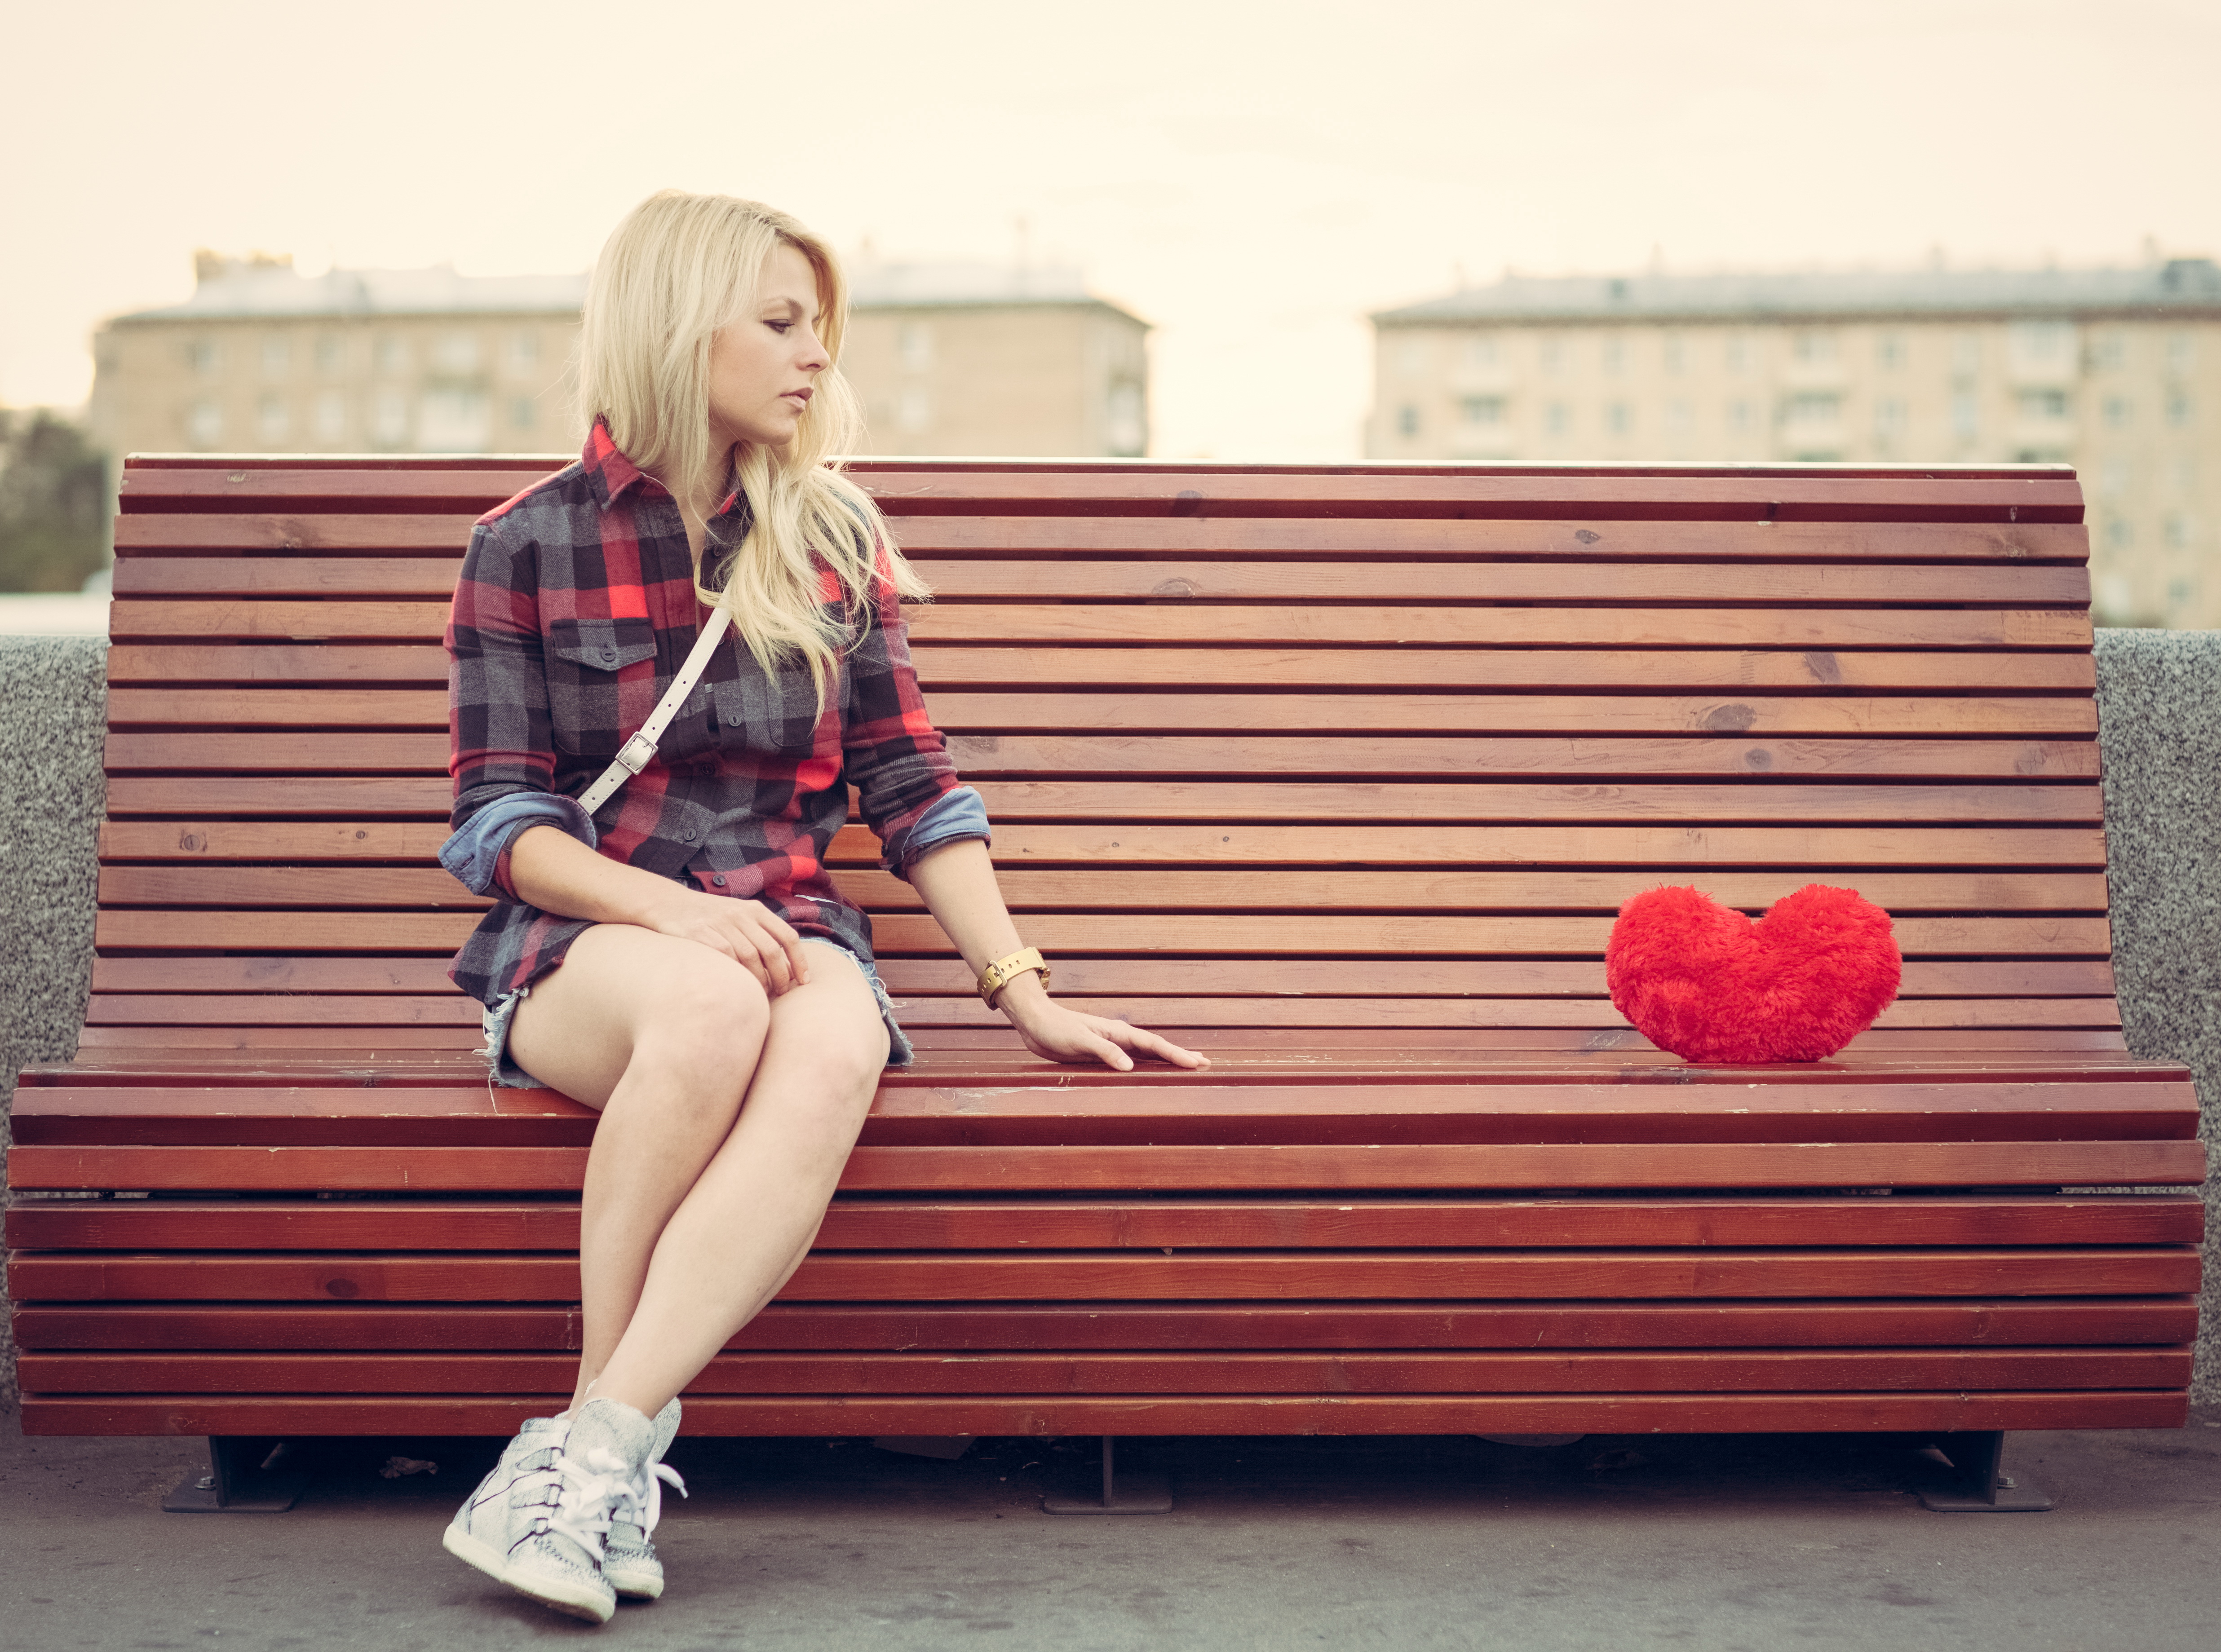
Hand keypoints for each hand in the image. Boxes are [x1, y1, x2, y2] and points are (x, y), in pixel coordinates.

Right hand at [639, 887, 813, 996]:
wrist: (668, 903)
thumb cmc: (709, 915)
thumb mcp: (738, 913)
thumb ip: (760, 931)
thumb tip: (786, 962)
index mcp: (755, 909)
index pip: (788, 936)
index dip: (799, 961)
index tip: (804, 981)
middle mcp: (740, 914)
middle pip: (772, 950)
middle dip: (781, 976)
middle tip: (782, 993)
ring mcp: (720, 923)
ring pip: (750, 957)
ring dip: (759, 980)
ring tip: (762, 994)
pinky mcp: (699, 933)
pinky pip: (725, 957)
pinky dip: (735, 974)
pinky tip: (738, 986)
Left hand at [1002, 991, 1209, 1072]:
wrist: (1036, 1023)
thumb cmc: (1055, 1029)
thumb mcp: (1079, 1040)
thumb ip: (1104, 1052)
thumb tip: (1129, 1066)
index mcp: (1118, 1033)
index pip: (1154, 1045)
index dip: (1176, 1055)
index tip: (1197, 1063)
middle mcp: (1120, 1038)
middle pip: (1157, 1049)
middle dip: (1181, 1056)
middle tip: (1206, 1064)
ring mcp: (1113, 1046)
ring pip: (1147, 1055)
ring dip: (1167, 1061)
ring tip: (1188, 1067)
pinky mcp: (1102, 1055)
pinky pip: (1132, 1062)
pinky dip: (1147, 1067)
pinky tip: (1152, 1073)